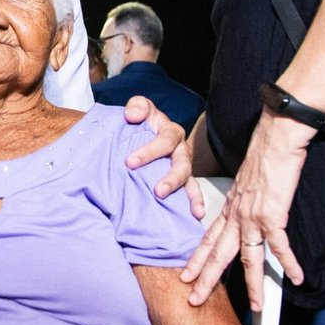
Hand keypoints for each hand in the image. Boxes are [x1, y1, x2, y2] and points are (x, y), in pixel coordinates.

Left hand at [119, 96, 202, 215]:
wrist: (142, 133)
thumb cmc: (141, 122)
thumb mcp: (139, 108)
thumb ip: (137, 106)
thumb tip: (133, 116)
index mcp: (171, 132)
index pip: (164, 141)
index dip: (149, 151)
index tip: (130, 162)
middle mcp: (181, 151)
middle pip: (182, 165)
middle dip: (172, 178)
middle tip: (159, 191)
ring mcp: (183, 168)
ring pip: (191, 182)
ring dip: (192, 197)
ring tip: (194, 212)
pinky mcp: (181, 183)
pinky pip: (191, 193)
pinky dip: (195, 204)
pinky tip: (195, 218)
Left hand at [182, 110, 308, 309]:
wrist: (275, 138)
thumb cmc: (265, 155)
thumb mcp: (246, 181)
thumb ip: (244, 200)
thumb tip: (249, 209)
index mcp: (230, 207)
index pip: (208, 240)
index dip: (196, 260)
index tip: (186, 276)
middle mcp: (237, 215)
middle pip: (219, 255)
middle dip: (206, 280)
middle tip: (194, 300)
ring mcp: (253, 217)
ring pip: (248, 258)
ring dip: (252, 285)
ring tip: (255, 306)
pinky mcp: (272, 214)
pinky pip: (279, 246)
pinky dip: (289, 263)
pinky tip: (296, 277)